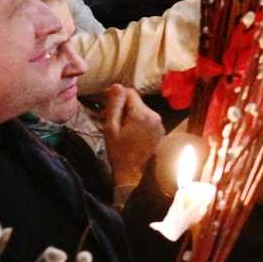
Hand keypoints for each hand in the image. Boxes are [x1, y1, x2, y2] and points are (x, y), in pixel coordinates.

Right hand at [99, 86, 165, 200]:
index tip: (103, 100)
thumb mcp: (111, 128)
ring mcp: (159, 124)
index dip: (115, 94)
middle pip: (135, 102)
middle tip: (105, 116)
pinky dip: (136, 122)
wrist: (133, 175)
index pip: (129, 92)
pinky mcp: (159, 132)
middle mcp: (154, 116)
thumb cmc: (119, 153)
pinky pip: (146, 120)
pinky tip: (126, 132)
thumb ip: (114, 105)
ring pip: (140, 111)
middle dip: (120, 106)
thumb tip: (117, 86)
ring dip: (128, 114)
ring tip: (115, 126)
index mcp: (142, 113)